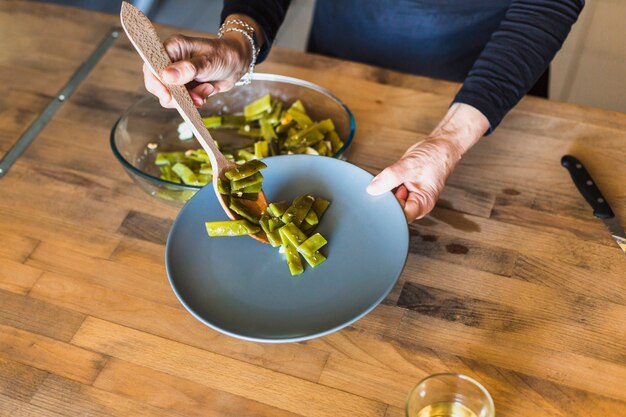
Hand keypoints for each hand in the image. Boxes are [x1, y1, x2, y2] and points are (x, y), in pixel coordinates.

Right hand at [144, 15, 261, 107]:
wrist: (238, 64)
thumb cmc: (224, 55)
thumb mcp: (208, 61)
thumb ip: (188, 69)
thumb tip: (167, 76)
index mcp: (172, 48)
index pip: (152, 66)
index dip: (155, 82)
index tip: (168, 95)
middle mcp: (170, 62)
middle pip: (158, 85)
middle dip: (176, 96)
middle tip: (195, 98)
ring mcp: (177, 76)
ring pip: (171, 96)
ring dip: (190, 99)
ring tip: (207, 89)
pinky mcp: (185, 87)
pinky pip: (184, 101)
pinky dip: (196, 100)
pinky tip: (208, 90)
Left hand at [366, 103, 489, 220]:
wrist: (440, 147)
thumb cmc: (434, 157)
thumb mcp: (409, 166)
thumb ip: (389, 178)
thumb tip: (372, 189)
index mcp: (422, 204)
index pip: (399, 215)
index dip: (388, 206)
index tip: (381, 195)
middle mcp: (417, 204)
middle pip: (393, 210)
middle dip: (386, 198)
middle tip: (388, 183)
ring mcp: (410, 198)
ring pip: (390, 201)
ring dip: (386, 190)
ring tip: (394, 178)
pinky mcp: (405, 191)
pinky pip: (391, 192)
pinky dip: (388, 185)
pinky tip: (393, 177)